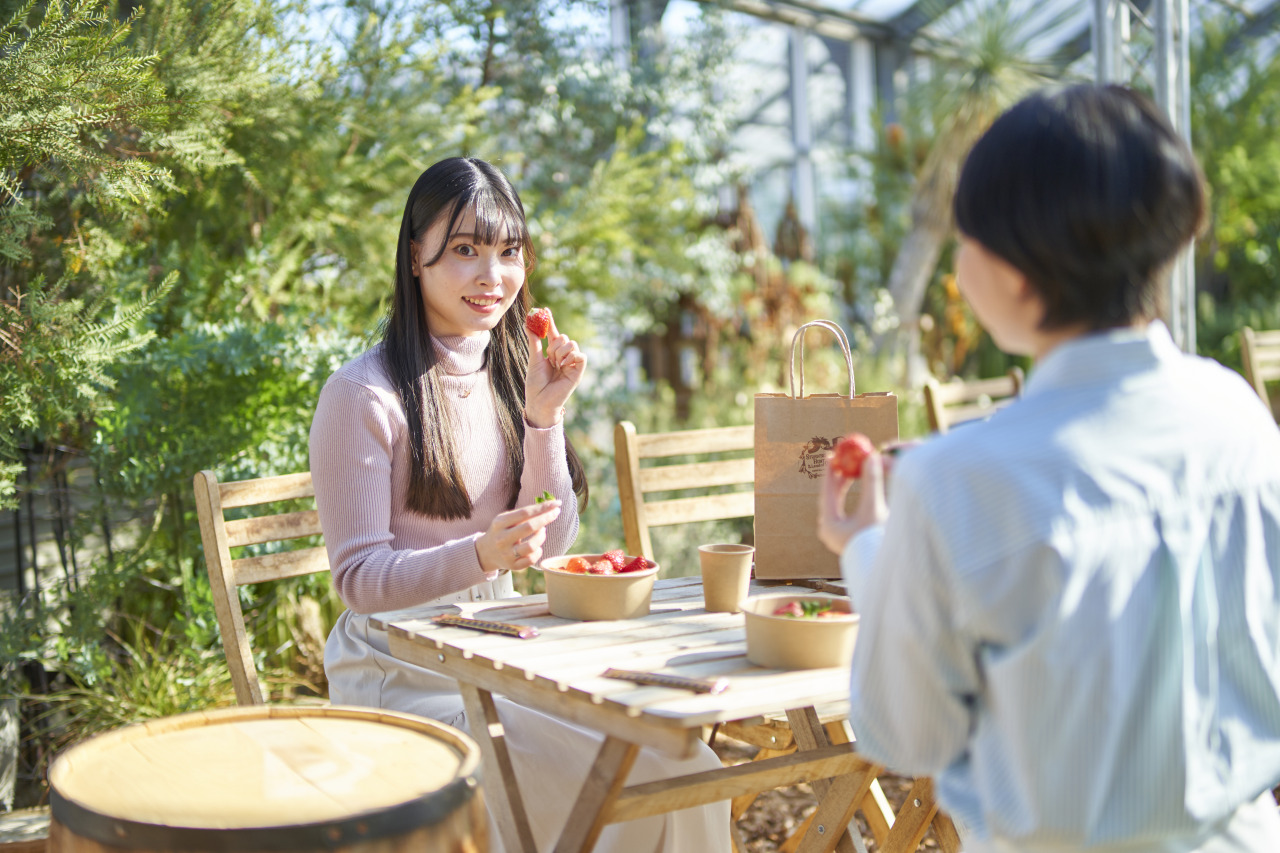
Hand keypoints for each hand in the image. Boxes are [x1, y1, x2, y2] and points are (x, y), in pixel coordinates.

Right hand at [475, 500, 562, 573]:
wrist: (485, 552)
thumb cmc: (501, 531)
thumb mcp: (505, 519)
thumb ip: (523, 514)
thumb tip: (549, 507)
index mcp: (500, 523)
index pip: (524, 513)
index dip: (542, 508)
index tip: (556, 503)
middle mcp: (502, 539)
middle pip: (529, 527)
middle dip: (546, 519)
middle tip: (555, 513)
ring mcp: (507, 554)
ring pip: (531, 546)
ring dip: (542, 536)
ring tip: (542, 531)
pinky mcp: (512, 566)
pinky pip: (531, 560)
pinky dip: (538, 552)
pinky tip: (537, 547)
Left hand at [525, 313, 585, 427]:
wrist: (540, 402)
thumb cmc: (535, 384)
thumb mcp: (533, 359)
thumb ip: (533, 341)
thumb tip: (527, 323)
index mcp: (552, 354)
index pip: (552, 334)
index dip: (550, 322)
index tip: (545, 309)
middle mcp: (563, 357)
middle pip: (564, 337)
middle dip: (555, 345)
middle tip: (550, 358)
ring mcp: (571, 364)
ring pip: (572, 344)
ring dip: (561, 352)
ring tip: (556, 365)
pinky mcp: (578, 372)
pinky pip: (581, 356)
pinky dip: (571, 357)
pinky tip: (563, 366)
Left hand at [817, 449, 888, 556]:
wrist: (885, 565)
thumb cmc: (878, 539)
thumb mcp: (874, 508)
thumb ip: (872, 482)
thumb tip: (871, 457)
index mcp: (829, 525)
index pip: (826, 493)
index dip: (829, 473)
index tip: (832, 456)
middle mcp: (829, 530)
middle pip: (830, 498)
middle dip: (837, 479)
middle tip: (842, 462)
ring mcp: (836, 535)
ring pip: (836, 505)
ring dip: (843, 488)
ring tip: (851, 473)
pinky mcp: (845, 537)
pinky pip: (843, 512)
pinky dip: (848, 498)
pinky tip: (854, 489)